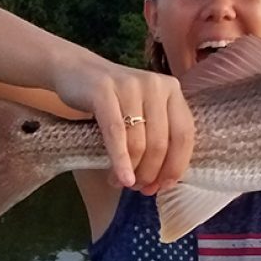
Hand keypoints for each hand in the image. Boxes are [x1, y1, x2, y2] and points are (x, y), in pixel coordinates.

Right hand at [53, 54, 193, 192]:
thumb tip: (165, 181)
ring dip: (133, 170)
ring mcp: (131, 86)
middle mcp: (156, 85)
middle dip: (152, 172)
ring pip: (139, 141)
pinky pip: (116, 134)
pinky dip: (120, 161)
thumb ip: (159, 135)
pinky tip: (120, 179)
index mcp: (172, 90)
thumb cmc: (116, 101)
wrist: (77, 71)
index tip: (165, 186)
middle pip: (161, 142)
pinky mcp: (104, 91)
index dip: (176, 165)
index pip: (184, 134)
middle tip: (140, 189)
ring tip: (123, 183)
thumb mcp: (144, 111)